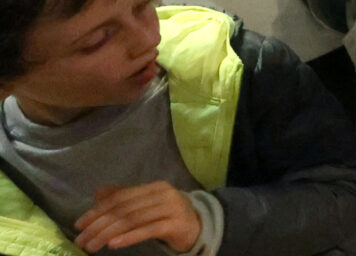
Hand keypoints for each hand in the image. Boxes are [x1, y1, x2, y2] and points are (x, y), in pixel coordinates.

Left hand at [73, 182, 200, 253]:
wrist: (200, 228)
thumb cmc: (169, 217)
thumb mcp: (146, 205)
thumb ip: (125, 198)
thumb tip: (98, 192)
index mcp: (154, 187)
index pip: (120, 197)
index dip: (97, 210)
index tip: (79, 225)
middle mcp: (163, 194)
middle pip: (124, 210)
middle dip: (98, 225)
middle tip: (81, 240)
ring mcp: (171, 208)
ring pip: (132, 220)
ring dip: (108, 234)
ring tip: (91, 246)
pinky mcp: (176, 224)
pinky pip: (148, 230)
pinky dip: (129, 237)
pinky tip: (114, 244)